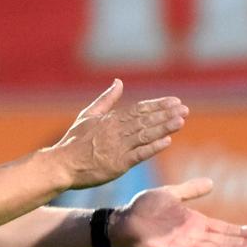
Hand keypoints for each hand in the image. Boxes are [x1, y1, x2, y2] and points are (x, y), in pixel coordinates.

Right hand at [53, 80, 187, 189]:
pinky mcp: (117, 164)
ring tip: (181, 121)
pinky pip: (138, 154)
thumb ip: (106, 99)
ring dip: (164, 127)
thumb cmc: (73, 141)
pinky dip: (153, 148)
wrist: (61, 164)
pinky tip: (167, 142)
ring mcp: (118, 148)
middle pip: (146, 120)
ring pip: (145, 135)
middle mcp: (116, 131)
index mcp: (111, 119)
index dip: (158, 105)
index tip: (175, 101)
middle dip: (166, 114)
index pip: (139, 109)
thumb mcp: (88, 115)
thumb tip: (119, 82)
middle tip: (185, 109)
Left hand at [113, 178, 246, 246]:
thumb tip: (211, 183)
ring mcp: (184, 246)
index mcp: (194, 223)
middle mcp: (192, 236)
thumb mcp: (172, 193)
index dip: (239, 231)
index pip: (223, 228)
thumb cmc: (144, 207)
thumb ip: (191, 190)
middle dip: (241, 242)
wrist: (124, 218)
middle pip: (223, 241)